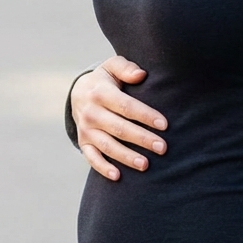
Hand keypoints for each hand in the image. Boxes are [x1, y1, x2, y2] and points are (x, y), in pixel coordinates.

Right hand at [70, 56, 167, 180]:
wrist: (77, 92)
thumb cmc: (105, 80)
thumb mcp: (112, 67)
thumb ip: (126, 68)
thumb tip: (141, 75)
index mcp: (100, 93)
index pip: (126, 106)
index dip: (145, 115)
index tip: (164, 124)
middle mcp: (91, 113)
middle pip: (119, 128)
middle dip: (142, 139)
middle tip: (163, 148)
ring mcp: (86, 129)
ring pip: (107, 146)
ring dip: (126, 157)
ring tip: (146, 165)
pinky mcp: (83, 142)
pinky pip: (92, 158)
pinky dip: (103, 168)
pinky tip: (118, 176)